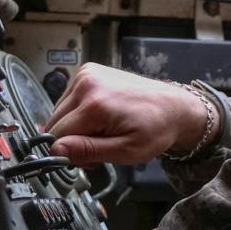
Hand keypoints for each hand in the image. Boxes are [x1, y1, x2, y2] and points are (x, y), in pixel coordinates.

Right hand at [46, 63, 217, 166]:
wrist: (174, 108)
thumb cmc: (156, 130)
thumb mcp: (126, 151)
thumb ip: (89, 151)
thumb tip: (56, 149)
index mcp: (95, 104)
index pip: (58, 136)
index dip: (70, 152)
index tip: (90, 158)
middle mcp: (87, 84)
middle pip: (56, 122)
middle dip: (72, 140)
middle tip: (100, 146)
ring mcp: (87, 74)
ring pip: (60, 112)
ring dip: (75, 126)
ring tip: (103, 131)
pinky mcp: (89, 71)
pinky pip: (69, 99)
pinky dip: (80, 112)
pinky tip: (101, 117)